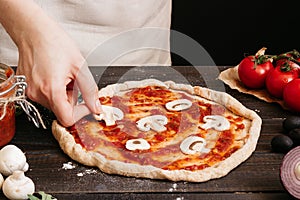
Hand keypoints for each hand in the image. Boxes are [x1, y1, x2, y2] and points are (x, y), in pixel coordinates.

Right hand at [0, 0, 100, 125]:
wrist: (33, 31)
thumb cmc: (54, 43)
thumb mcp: (80, 66)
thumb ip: (90, 90)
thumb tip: (96, 107)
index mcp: (51, 89)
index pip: (67, 119)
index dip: (80, 113)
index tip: (86, 104)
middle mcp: (37, 94)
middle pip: (61, 110)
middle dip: (73, 98)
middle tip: (74, 81)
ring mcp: (30, 91)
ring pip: (54, 103)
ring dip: (63, 93)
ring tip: (63, 75)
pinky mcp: (26, 88)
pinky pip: (45, 96)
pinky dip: (54, 90)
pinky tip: (55, 75)